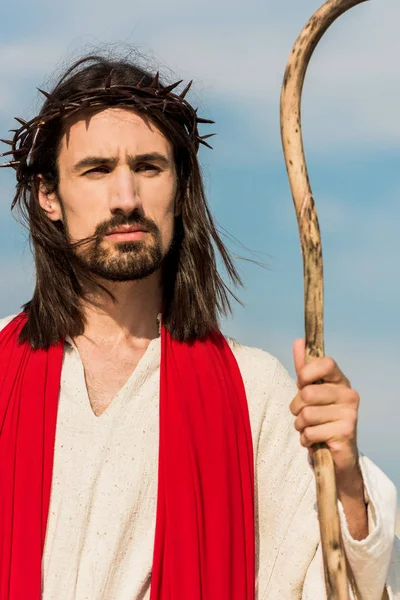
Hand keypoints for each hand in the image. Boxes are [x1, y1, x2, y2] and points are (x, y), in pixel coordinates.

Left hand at [290, 338, 359, 482]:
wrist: (337, 452)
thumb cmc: (321, 416)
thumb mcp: (310, 390)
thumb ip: (304, 368)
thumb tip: (299, 341)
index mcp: (340, 380)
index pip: (325, 363)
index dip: (307, 373)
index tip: (301, 383)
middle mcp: (349, 394)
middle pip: (307, 393)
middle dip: (296, 407)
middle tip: (303, 415)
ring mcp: (349, 414)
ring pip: (306, 415)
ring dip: (300, 426)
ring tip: (310, 428)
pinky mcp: (345, 433)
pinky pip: (310, 432)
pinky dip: (306, 439)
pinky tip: (315, 440)